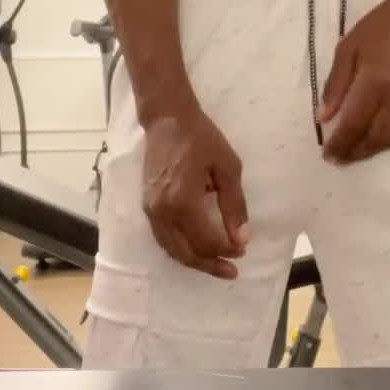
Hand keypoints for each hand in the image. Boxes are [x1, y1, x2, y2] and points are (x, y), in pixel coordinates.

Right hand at [142, 107, 249, 279]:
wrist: (167, 119)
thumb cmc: (201, 138)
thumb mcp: (227, 167)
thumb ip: (234, 204)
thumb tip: (241, 237)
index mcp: (184, 202)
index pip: (207, 240)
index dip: (227, 249)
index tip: (243, 249)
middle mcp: (163, 212)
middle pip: (187, 253)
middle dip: (210, 264)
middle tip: (231, 270)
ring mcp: (151, 210)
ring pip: (172, 250)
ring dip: (195, 260)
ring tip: (216, 264)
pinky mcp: (146, 205)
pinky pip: (163, 238)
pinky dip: (180, 249)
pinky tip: (195, 249)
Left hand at [319, 0, 389, 164]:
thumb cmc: (378, 29)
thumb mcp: (347, 50)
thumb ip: (335, 86)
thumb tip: (323, 118)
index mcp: (376, 80)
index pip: (355, 123)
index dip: (341, 143)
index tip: (328, 155)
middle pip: (375, 136)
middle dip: (355, 152)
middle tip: (339, 159)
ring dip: (373, 150)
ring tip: (355, 153)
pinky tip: (379, 141)